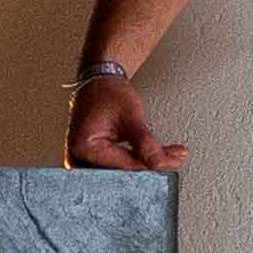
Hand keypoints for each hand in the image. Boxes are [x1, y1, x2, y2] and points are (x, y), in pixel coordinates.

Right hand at [64, 71, 186, 170]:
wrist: (100, 81)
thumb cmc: (109, 92)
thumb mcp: (131, 116)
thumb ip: (146, 143)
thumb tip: (160, 164)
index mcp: (84, 148)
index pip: (123, 167)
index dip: (150, 165)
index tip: (172, 161)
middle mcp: (80, 158)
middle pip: (123, 172)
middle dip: (150, 166)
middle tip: (173, 157)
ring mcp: (85, 160)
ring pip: (124, 170)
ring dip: (148, 164)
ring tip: (169, 154)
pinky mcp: (94, 160)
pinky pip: (120, 166)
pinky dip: (139, 160)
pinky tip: (155, 155)